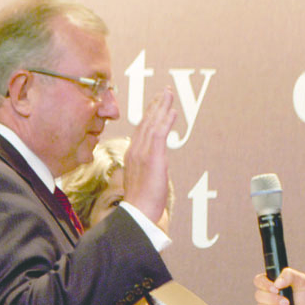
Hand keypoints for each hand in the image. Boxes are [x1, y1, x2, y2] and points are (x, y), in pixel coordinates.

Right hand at [122, 89, 176, 223]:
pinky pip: (159, 134)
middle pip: (146, 122)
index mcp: (133, 155)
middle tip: (165, 92)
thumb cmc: (141, 203)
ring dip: (162, 107)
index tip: (156, 103)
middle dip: (156, 105)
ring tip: (169, 95)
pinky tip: (172, 111)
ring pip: (152, 124)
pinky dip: (165, 121)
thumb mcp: (142, 181)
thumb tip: (154, 167)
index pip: (142, 130)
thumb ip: (147, 169)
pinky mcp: (152, 158)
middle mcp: (136, 150)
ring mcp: (143, 153)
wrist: (137, 213)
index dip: (149, 115)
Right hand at [253, 268, 304, 304]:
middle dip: (274, 300)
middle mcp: (267, 295)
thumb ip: (289, 275)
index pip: (259, 280)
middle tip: (288, 303)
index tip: (276, 289)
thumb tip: (277, 282)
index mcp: (272, 283)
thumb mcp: (302, 281)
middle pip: (258, 295)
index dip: (265, 284)